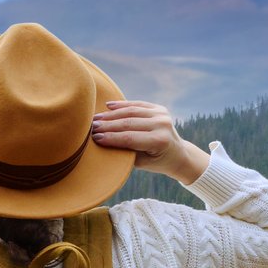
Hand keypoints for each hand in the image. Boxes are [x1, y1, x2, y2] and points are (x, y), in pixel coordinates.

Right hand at [89, 100, 208, 182]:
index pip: (129, 138)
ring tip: (95, 119)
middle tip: (90, 127)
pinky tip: (108, 105)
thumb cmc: (156, 162)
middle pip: (128, 123)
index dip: (110, 138)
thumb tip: (103, 144)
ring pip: (131, 112)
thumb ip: (125, 152)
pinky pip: (137, 105)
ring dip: (111, 115)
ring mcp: (162, 114)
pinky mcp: (159, 108)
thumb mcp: (141, 163)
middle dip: (107, 125)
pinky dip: (122, 105)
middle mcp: (162, 124)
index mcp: (159, 141)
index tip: (93, 138)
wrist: (177, 154)